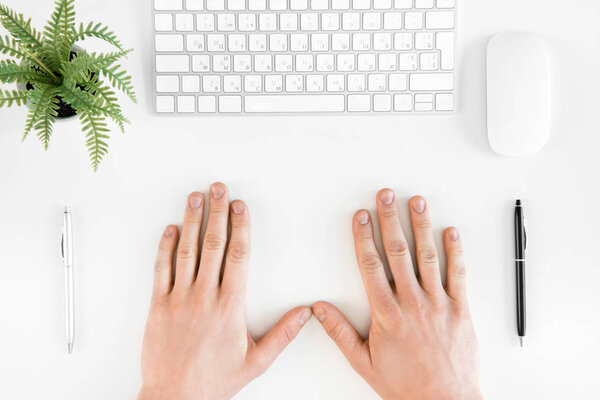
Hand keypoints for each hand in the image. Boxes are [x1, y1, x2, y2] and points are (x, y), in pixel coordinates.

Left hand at [138, 183, 310, 399]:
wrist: (174, 398)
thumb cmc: (213, 381)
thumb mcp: (256, 361)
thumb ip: (283, 334)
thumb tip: (305, 313)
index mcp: (229, 306)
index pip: (238, 256)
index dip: (240, 227)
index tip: (240, 206)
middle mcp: (204, 296)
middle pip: (213, 245)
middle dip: (216, 212)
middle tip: (217, 188)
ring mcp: (178, 299)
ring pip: (186, 251)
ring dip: (191, 221)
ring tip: (195, 198)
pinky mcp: (157, 305)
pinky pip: (161, 269)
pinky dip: (165, 247)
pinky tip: (170, 229)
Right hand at [312, 190, 481, 399]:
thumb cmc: (405, 385)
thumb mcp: (364, 362)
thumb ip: (340, 333)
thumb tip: (319, 309)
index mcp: (387, 314)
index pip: (371, 265)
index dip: (364, 237)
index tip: (361, 216)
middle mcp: (413, 303)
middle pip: (398, 252)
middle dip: (390, 220)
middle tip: (386, 195)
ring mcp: (439, 304)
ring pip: (428, 256)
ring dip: (421, 225)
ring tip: (416, 201)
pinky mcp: (460, 309)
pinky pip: (458, 274)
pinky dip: (455, 250)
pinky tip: (451, 231)